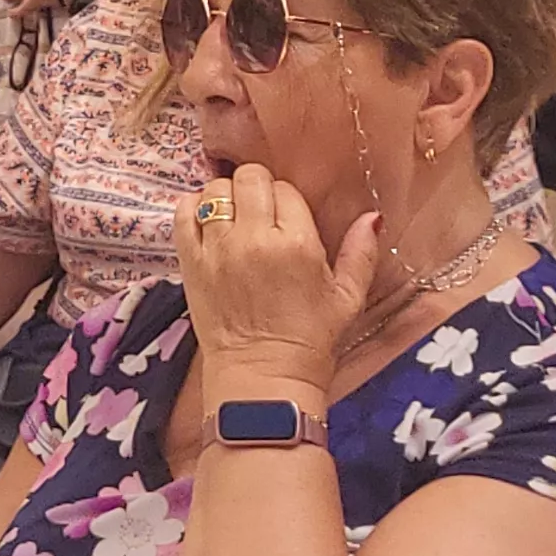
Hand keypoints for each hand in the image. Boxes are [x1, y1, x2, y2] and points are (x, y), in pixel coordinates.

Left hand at [173, 162, 377, 398]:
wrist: (263, 377)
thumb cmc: (309, 340)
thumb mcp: (348, 298)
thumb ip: (361, 253)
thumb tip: (372, 216)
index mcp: (298, 244)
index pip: (285, 189)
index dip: (286, 199)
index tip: (286, 218)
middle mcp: (255, 239)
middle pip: (249, 179)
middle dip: (256, 187)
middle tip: (259, 210)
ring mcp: (218, 249)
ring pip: (215, 190)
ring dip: (225, 196)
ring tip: (233, 217)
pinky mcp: (191, 262)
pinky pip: (183, 213)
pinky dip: (192, 208)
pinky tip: (205, 220)